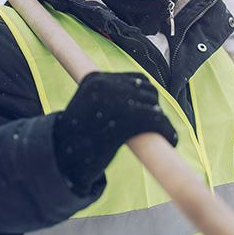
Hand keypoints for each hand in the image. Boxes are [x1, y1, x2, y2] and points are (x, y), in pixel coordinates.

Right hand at [52, 72, 177, 193]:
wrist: (62, 156)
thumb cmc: (78, 137)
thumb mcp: (89, 107)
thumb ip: (110, 99)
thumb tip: (144, 103)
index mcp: (96, 79)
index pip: (135, 78)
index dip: (146, 94)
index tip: (149, 109)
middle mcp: (105, 86)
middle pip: (147, 89)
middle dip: (153, 106)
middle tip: (154, 124)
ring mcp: (114, 102)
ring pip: (153, 104)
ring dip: (160, 120)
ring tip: (162, 133)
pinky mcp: (123, 120)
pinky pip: (155, 121)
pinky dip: (167, 130)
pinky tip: (170, 140)